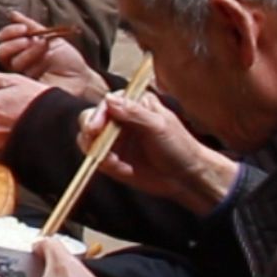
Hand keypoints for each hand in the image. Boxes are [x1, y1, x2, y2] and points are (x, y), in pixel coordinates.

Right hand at [0, 11, 107, 97]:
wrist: (80, 77)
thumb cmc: (66, 58)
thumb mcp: (49, 36)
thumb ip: (30, 26)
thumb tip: (13, 14)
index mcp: (21, 49)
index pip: (3, 39)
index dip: (9, 32)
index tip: (23, 28)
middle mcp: (18, 61)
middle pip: (0, 51)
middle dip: (13, 42)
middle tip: (27, 39)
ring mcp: (20, 75)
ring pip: (12, 61)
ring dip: (28, 51)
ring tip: (43, 48)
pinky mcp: (24, 86)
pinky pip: (18, 74)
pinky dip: (31, 63)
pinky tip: (43, 62)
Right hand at [79, 93, 239, 215]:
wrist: (187, 177)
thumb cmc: (179, 147)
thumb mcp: (159, 126)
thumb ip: (134, 113)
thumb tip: (108, 98)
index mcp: (133, 103)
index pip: (106, 103)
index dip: (97, 115)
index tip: (94, 129)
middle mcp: (120, 117)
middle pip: (90, 118)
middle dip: (90, 133)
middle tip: (94, 147)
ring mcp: (114, 138)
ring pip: (89, 140)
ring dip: (97, 152)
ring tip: (116, 164)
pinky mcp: (112, 157)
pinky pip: (97, 159)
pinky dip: (106, 165)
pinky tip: (123, 170)